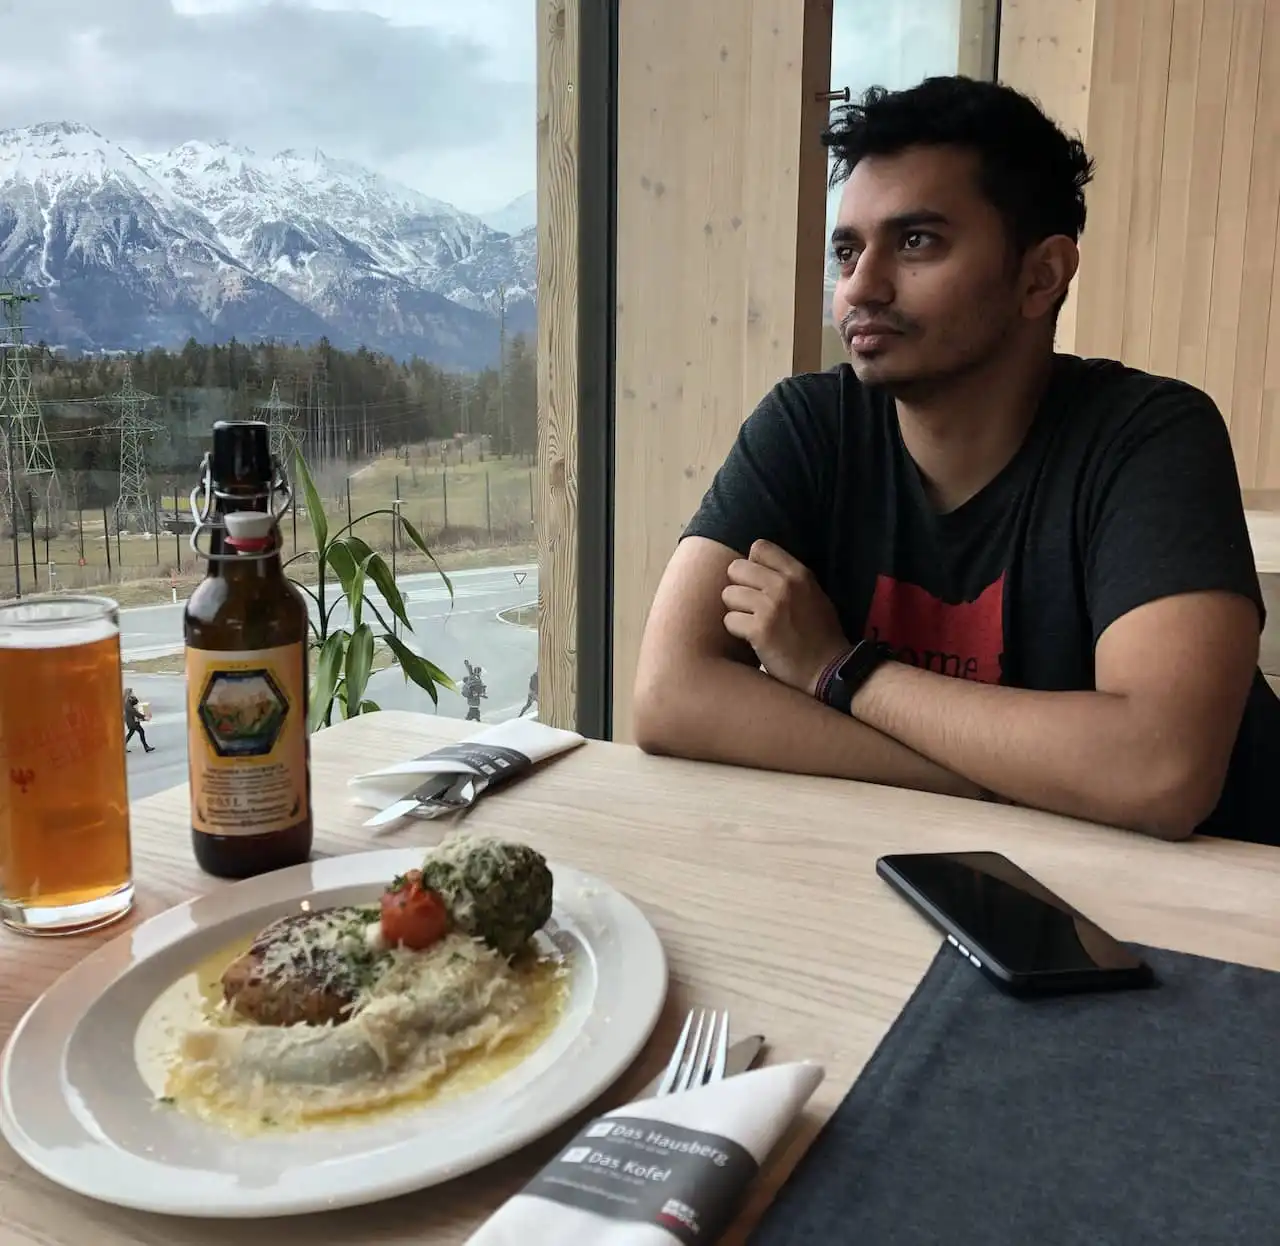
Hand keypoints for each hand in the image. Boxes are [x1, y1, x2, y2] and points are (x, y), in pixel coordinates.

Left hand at [722, 540, 851, 694]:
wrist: (827, 670)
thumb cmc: (820, 635)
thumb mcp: (813, 595)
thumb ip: (788, 578)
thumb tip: (755, 561)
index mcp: (799, 574)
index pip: (760, 547)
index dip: (752, 565)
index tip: (757, 583)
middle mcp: (784, 585)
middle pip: (736, 568)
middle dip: (739, 587)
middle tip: (750, 606)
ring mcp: (770, 607)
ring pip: (728, 594)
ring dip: (736, 611)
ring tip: (752, 623)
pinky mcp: (759, 631)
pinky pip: (729, 620)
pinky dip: (737, 632)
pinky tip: (752, 639)